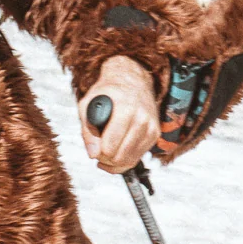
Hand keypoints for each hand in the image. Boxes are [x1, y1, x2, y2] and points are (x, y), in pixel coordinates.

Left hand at [79, 55, 159, 175]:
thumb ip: (87, 131)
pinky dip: (125, 160)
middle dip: (105, 160)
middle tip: (98, 152)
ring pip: (130, 161)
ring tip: (105, 152)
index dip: (97, 153)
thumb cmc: (108, 93)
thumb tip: (93, 154)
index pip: (110, 147)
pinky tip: (116, 152)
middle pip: (120, 157)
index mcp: (124, 109)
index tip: (94, 148)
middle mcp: (141, 119)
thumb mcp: (87, 105)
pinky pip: (138, 157)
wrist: (132, 81)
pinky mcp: (155, 134)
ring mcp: (151, 127)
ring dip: (115, 163)